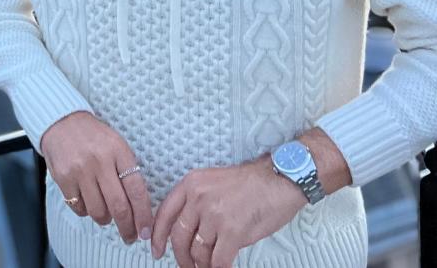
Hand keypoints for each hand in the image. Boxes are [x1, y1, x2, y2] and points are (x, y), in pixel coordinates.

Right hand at [40, 111, 153, 244]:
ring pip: (98, 211)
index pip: (137, 190)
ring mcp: (80, 170)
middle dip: (127, 228)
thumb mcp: (117, 146)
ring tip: (106, 214)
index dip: (143, 215)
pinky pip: (79, 208)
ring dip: (105, 219)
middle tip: (130, 237)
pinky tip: (88, 201)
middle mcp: (100, 161)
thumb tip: (139, 209)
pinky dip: (86, 211)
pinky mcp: (64, 178)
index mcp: (119, 151)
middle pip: (119, 206)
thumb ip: (127, 172)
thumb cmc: (94, 137)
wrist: (62, 122)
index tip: (145, 231)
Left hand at [151, 158, 304, 267]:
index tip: (156, 250)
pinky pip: (218, 261)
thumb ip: (198, 202)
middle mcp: (199, 198)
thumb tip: (190, 231)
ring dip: (202, 265)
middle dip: (181, 257)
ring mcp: (215, 215)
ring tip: (208, 267)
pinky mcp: (233, 231)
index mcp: (192, 183)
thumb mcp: (214, 181)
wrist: (280, 178)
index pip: (165, 213)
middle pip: (179, 237)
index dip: (158, 236)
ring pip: (198, 252)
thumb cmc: (253, 182)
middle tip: (187, 266)